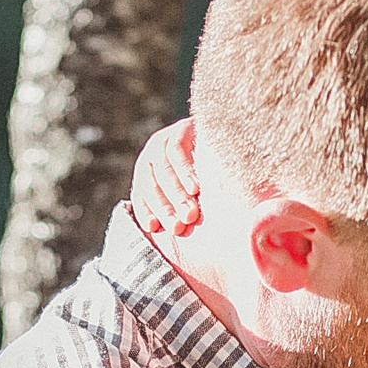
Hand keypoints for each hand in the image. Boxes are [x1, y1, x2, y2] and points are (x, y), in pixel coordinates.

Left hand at [132, 117, 201, 236]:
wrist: (226, 137)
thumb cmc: (209, 176)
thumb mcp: (192, 197)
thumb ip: (186, 213)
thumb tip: (180, 237)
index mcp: (147, 175)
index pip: (141, 196)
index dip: (146, 212)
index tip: (154, 228)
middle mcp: (151, 157)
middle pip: (151, 186)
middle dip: (166, 209)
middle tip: (180, 227)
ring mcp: (163, 141)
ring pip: (164, 172)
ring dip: (177, 195)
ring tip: (190, 214)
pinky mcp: (179, 129)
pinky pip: (177, 152)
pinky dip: (185, 172)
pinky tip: (195, 188)